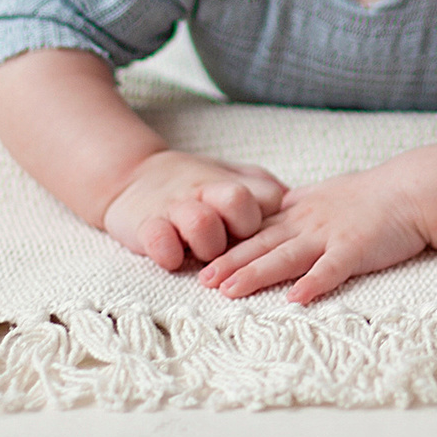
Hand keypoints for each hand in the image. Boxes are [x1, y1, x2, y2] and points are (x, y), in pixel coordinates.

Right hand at [100, 151, 286, 272]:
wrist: (135, 176)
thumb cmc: (198, 186)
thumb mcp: (233, 178)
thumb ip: (264, 188)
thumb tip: (302, 199)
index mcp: (232, 185)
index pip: (268, 198)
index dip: (270, 217)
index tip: (265, 231)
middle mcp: (206, 193)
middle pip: (238, 202)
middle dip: (242, 228)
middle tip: (234, 246)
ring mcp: (176, 208)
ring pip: (202, 223)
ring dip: (207, 244)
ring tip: (202, 255)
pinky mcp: (145, 225)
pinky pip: (159, 240)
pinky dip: (169, 253)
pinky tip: (173, 259)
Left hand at [196, 166, 430, 304]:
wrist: (410, 191)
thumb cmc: (371, 196)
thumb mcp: (326, 194)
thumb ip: (299, 205)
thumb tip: (274, 211)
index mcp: (300, 212)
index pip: (257, 231)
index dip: (228, 245)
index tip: (201, 259)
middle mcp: (308, 223)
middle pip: (262, 245)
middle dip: (230, 263)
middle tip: (201, 280)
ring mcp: (330, 235)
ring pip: (286, 257)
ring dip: (256, 274)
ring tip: (230, 291)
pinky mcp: (355, 249)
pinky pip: (331, 269)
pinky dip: (313, 283)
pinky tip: (295, 298)